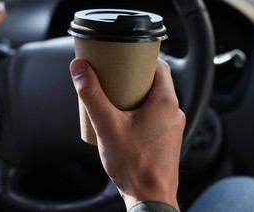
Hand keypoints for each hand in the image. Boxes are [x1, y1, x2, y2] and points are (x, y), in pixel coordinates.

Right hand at [69, 58, 184, 209]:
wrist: (149, 199)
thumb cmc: (134, 165)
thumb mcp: (106, 125)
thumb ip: (91, 94)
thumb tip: (79, 68)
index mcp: (165, 101)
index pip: (158, 65)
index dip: (139, 58)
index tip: (122, 57)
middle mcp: (174, 112)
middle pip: (154, 82)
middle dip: (132, 77)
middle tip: (112, 78)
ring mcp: (172, 127)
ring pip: (154, 100)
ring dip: (136, 95)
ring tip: (113, 98)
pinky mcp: (166, 139)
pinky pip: (155, 115)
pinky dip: (140, 110)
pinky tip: (123, 120)